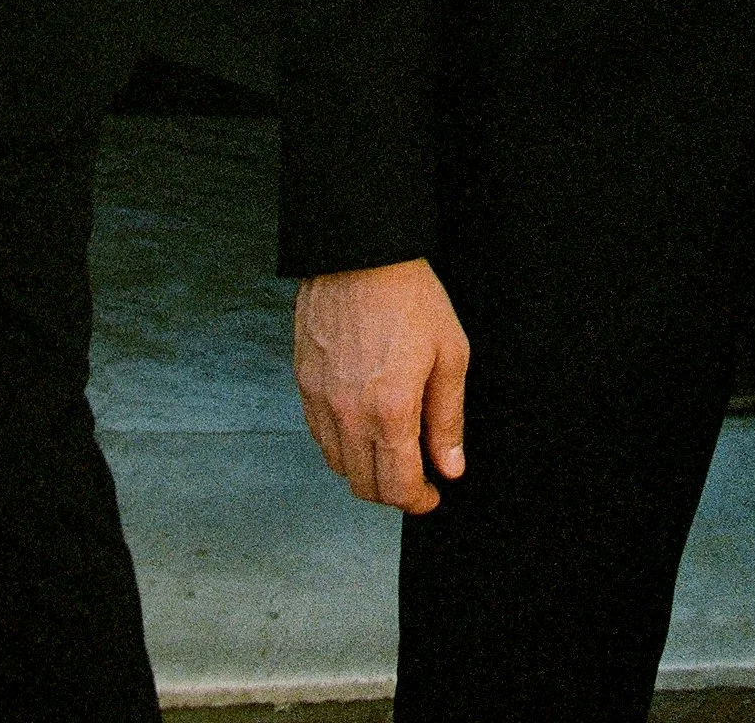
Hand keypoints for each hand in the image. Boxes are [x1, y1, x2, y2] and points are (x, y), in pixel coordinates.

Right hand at [294, 257, 468, 512]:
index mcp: (389, 411)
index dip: (418, 501)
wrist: (358, 253)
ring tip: (390, 450)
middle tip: (415, 478)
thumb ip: (447, 418)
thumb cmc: (409, 296)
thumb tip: (450, 467)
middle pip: (365, 486)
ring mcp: (321, 402)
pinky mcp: (305, 385)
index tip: (431, 495)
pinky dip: (342, 445)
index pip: (397, 487)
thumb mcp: (450, 354)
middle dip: (393, 493)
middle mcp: (349, 415)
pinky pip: (320, 436)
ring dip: (366, 470)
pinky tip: (363, 425)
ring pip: (339, 465)